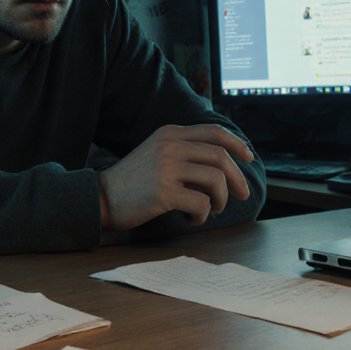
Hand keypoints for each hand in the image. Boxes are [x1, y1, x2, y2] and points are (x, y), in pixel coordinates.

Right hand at [97, 125, 253, 230]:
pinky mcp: (164, 193)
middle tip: (242, 195)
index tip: (249, 157)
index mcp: (169, 133)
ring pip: (216, 179)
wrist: (101, 197)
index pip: (213, 131)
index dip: (237, 144)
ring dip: (221, 199)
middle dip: (237, 178)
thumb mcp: (156, 152)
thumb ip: (183, 150)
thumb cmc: (133, 181)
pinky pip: (202, 202)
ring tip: (213, 209)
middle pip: (220, 156)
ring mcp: (166, 168)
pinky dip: (203, 214)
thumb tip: (222, 164)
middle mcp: (169, 146)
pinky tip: (193, 217)